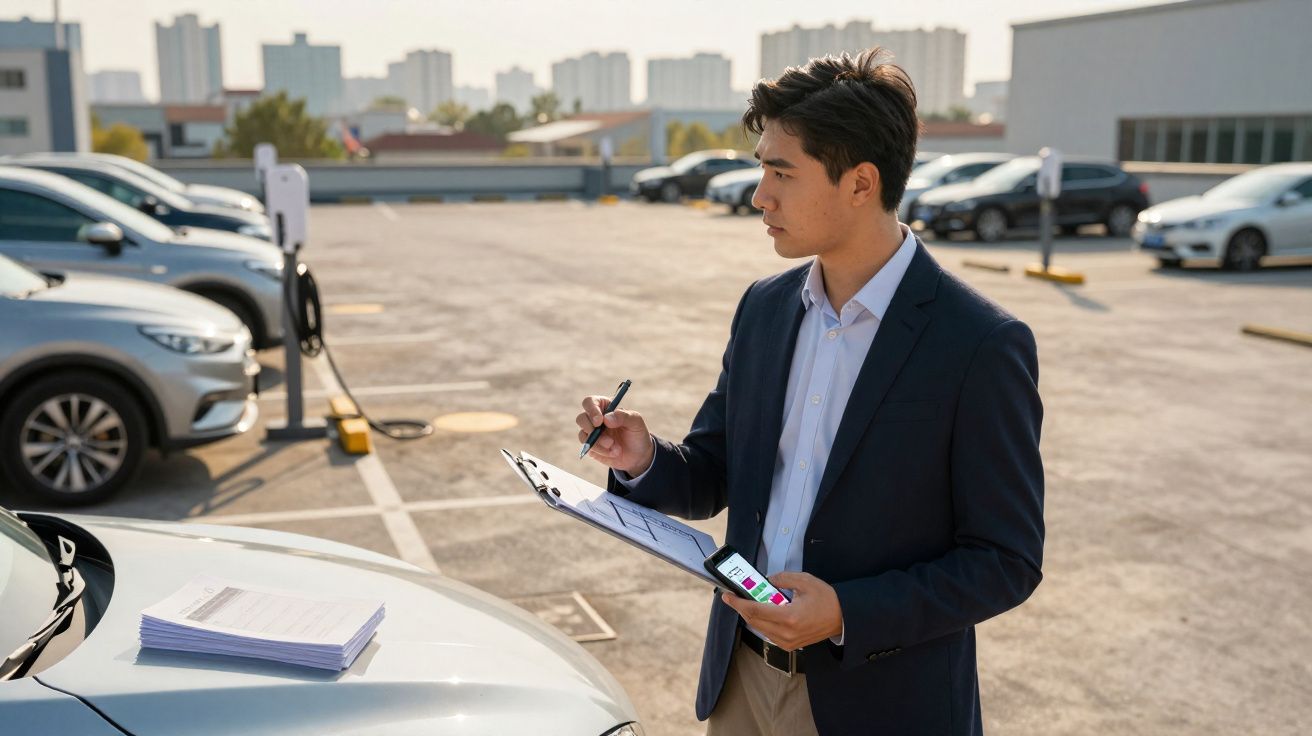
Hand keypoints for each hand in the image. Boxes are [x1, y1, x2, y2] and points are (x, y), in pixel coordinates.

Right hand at [576, 396, 654, 475]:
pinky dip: (601, 452)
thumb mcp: (636, 422)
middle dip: (591, 429)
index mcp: (605, 407)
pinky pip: (588, 448)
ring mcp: (591, 433)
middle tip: (608, 439)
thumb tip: (606, 418)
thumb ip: (623, 416)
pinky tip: (613, 453)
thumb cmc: (637, 434)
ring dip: (599, 444)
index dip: (592, 409)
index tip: (599, 421)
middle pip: (581, 418)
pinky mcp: (591, 447)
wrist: (638, 456)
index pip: (590, 402)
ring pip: (583, 435)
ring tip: (616, 449)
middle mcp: (595, 419)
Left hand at [719, 572, 842, 650]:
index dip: (738, 603)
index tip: (727, 596)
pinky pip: (768, 634)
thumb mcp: (804, 581)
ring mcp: (788, 642)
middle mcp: (786, 633)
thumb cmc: (826, 600)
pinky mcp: (790, 645)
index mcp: (789, 617)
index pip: (756, 610)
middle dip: (741, 608)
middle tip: (732, 597)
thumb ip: (782, 578)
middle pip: (754, 621)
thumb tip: (766, 581)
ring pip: (759, 629)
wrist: (842, 618)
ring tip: (745, 602)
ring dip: (750, 615)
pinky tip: (760, 612)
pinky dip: (761, 622)